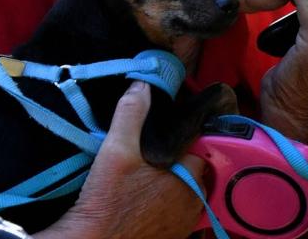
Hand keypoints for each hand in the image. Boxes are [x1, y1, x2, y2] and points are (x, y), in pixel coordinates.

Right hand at [33, 82, 204, 238]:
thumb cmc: (107, 199)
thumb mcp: (115, 150)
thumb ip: (131, 113)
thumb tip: (143, 84)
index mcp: (188, 177)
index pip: (200, 146)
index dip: (185, 136)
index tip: (168, 131)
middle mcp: (194, 202)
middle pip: (196, 169)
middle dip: (180, 159)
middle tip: (154, 152)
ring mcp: (185, 224)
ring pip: (188, 192)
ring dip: (176, 182)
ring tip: (149, 174)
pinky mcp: (173, 237)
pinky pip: (179, 213)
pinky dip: (168, 204)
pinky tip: (147, 198)